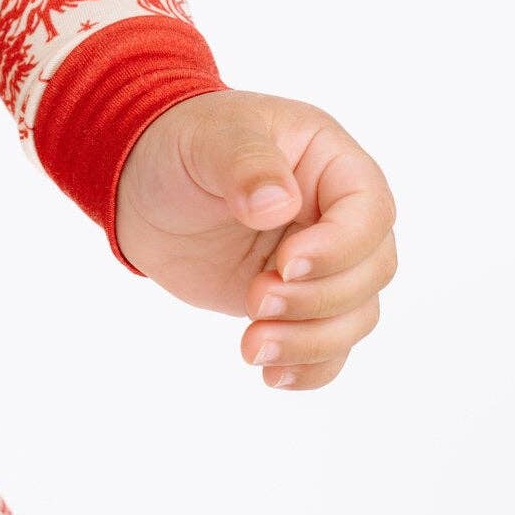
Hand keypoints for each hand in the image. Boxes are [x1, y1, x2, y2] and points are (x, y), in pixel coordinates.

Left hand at [114, 87, 396, 390]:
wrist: (142, 184)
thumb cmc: (183, 143)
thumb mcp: (212, 138)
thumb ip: (247, 164)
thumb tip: (277, 204)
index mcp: (332, 164)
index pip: (370, 212)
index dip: (339, 248)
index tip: (284, 263)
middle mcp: (337, 217)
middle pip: (371, 272)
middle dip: (318, 300)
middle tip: (256, 300)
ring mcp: (320, 265)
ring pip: (355, 316)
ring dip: (311, 342)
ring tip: (252, 346)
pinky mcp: (295, 303)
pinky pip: (327, 346)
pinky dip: (310, 368)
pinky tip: (273, 376)